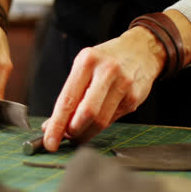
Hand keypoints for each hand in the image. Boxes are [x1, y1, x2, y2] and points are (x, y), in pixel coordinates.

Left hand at [42, 26, 166, 150]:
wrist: (141, 49)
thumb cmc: (105, 60)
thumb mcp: (84, 67)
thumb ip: (69, 94)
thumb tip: (51, 125)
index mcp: (87, 62)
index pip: (68, 100)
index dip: (57, 124)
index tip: (49, 142)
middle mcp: (106, 72)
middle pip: (86, 113)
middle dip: (72, 132)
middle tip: (65, 137)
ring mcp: (123, 85)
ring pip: (101, 121)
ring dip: (85, 133)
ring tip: (77, 133)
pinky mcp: (134, 98)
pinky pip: (112, 119)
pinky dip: (99, 126)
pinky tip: (95, 121)